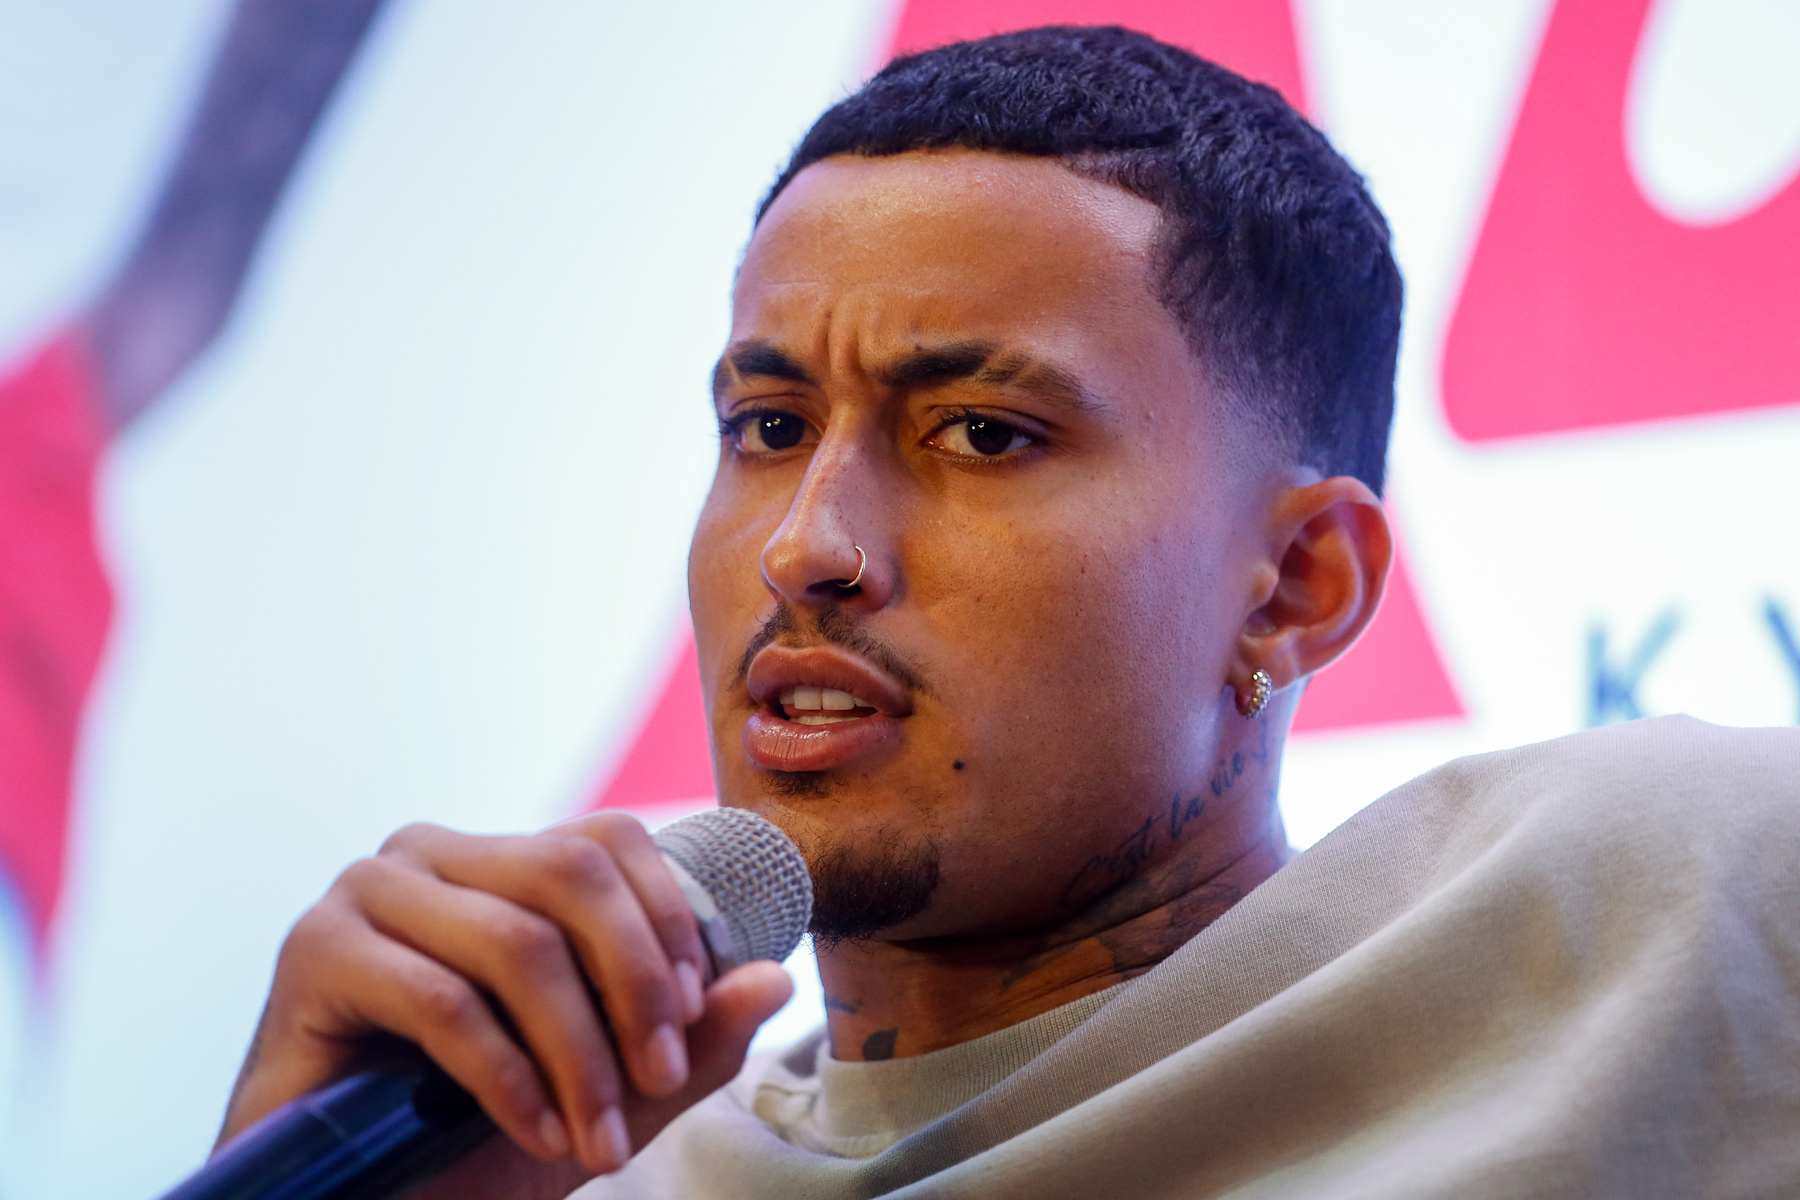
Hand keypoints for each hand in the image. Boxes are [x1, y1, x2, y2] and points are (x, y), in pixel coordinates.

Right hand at [214, 812, 794, 1185]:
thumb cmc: (470, 1134)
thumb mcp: (606, 1088)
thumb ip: (690, 1038)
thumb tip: (775, 979)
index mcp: (498, 861)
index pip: (609, 838)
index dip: (669, 920)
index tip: (697, 1017)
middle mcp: (432, 853)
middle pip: (572, 872)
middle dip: (638, 984)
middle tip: (662, 1080)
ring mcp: (367, 892)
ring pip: (517, 941)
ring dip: (579, 1051)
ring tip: (602, 1139)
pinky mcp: (316, 952)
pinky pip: (442, 999)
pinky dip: (510, 1076)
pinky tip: (537, 1132)